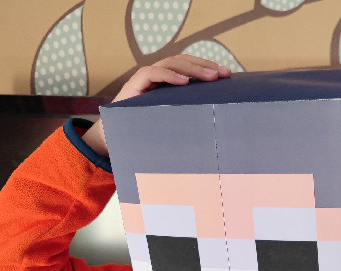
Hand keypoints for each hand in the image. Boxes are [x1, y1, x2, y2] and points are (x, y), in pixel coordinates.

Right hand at [83, 55, 230, 156]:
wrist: (113, 138)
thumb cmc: (145, 132)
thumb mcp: (170, 124)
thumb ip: (186, 119)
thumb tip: (216, 128)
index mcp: (167, 83)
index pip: (190, 67)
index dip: (207, 68)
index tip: (227, 77)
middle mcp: (157, 76)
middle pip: (184, 62)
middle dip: (205, 66)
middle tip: (224, 74)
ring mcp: (145, 78)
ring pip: (171, 64)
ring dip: (193, 69)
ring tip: (210, 77)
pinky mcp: (134, 84)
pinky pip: (153, 74)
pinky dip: (169, 76)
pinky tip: (184, 82)